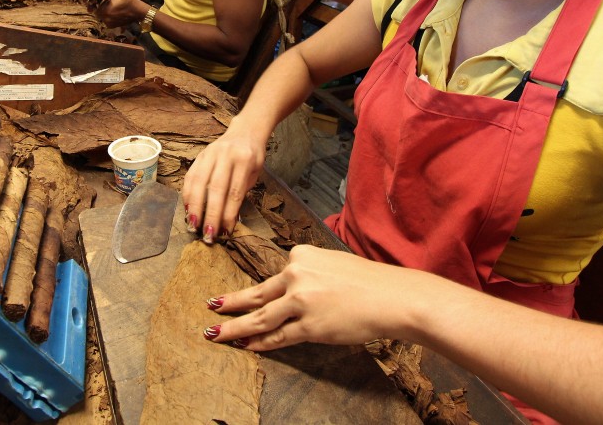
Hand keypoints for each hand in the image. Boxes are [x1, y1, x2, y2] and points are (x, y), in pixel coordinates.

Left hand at [93, 0, 143, 27]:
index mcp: (106, 10)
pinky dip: (107, 17)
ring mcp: (108, 23)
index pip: (94, 7)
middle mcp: (105, 18)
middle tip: (105, 3)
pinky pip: (105, 20)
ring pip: (101, 16)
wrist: (139, 12)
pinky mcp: (112, 26)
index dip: (95, 3)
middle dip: (99, 7)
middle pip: (96, 12)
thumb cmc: (129, 1)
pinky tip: (114, 13)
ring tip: (111, 7)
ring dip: (103, 12)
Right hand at [182, 117, 268, 240]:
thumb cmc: (252, 156)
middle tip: (207, 234)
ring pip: (198, 182)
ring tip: (193, 225)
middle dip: (210, 214)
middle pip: (215, 189)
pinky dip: (187, 194)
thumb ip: (241, 193)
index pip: (234, 192)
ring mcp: (210, 153)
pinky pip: (190, 176)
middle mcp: (226, 155)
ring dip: (194, 207)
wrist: (245, 131)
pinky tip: (187, 209)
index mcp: (244, 160)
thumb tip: (228, 221)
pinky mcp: (200, 155)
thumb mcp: (255, 173)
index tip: (225, 232)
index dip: (228, 214)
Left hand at [203, 245, 431, 349]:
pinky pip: (278, 337)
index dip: (264, 291)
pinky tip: (246, 346)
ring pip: (260, 318)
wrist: (392, 297)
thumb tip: (294, 290)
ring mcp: (300, 302)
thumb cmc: (368, 281)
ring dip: (235, 328)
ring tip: (216, 333)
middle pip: (256, 294)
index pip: (276, 276)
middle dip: (230, 303)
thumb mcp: (332, 263)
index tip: (244, 297)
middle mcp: (296, 276)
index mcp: (301, 256)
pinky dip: (260, 343)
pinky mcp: (309, 326)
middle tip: (211, 307)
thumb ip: (310, 273)